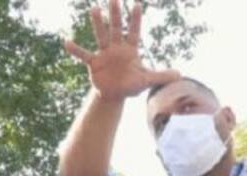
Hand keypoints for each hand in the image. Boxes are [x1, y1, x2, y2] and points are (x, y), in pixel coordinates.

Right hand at [64, 1, 179, 100]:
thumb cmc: (131, 85)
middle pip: (117, 28)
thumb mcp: (146, 81)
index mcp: (130, 50)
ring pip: (101, 35)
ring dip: (98, 23)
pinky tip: (67, 42)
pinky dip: (76, 50)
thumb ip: (161, 76)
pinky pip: (84, 55)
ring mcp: (104, 54)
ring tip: (95, 8)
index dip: (136, 19)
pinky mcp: (94, 63)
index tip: (138, 4)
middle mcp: (116, 48)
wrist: (114, 95)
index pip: (134, 32)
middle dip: (116, 14)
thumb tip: (180, 75)